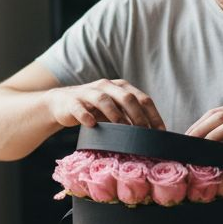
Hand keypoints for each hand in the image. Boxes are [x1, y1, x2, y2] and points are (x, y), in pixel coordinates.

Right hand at [43, 79, 165, 129]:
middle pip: (126, 97)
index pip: (142, 98)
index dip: (153, 115)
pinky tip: (91, 125)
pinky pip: (79, 107)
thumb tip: (152, 137)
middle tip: (144, 134)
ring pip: (104, 100)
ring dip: (115, 115)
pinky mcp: (72, 101)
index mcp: (121, 87)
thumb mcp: (114, 111)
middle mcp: (106, 86)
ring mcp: (88, 92)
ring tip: (122, 130)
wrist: (62, 104)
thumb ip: (130, 117)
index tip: (160, 132)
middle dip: (138, 116)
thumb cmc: (94, 110)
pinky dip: (86, 116)